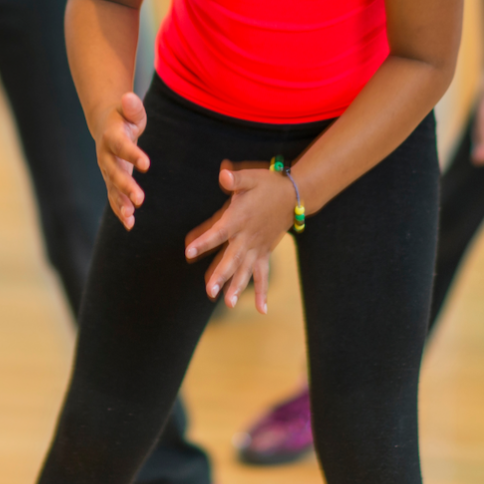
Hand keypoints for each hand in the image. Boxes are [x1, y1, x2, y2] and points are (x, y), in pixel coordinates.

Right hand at [94, 92, 149, 228]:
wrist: (106, 126)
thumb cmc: (124, 117)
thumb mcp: (130, 110)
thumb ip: (132, 107)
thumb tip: (128, 96)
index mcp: (112, 136)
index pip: (122, 146)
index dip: (133, 154)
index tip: (146, 164)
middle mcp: (106, 156)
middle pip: (115, 172)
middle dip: (126, 186)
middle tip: (140, 199)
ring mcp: (107, 170)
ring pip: (112, 189)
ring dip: (121, 204)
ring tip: (131, 217)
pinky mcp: (111, 181)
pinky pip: (114, 197)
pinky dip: (121, 210)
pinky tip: (130, 224)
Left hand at [184, 161, 295, 312]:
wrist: (295, 194)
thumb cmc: (269, 184)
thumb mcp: (251, 177)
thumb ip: (236, 179)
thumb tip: (223, 173)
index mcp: (239, 219)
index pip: (218, 232)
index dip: (204, 241)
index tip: (189, 252)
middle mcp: (247, 237)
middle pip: (232, 259)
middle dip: (220, 275)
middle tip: (210, 291)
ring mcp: (257, 247)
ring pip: (246, 270)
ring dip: (237, 286)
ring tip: (228, 304)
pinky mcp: (265, 252)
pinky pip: (264, 274)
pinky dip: (262, 291)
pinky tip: (261, 309)